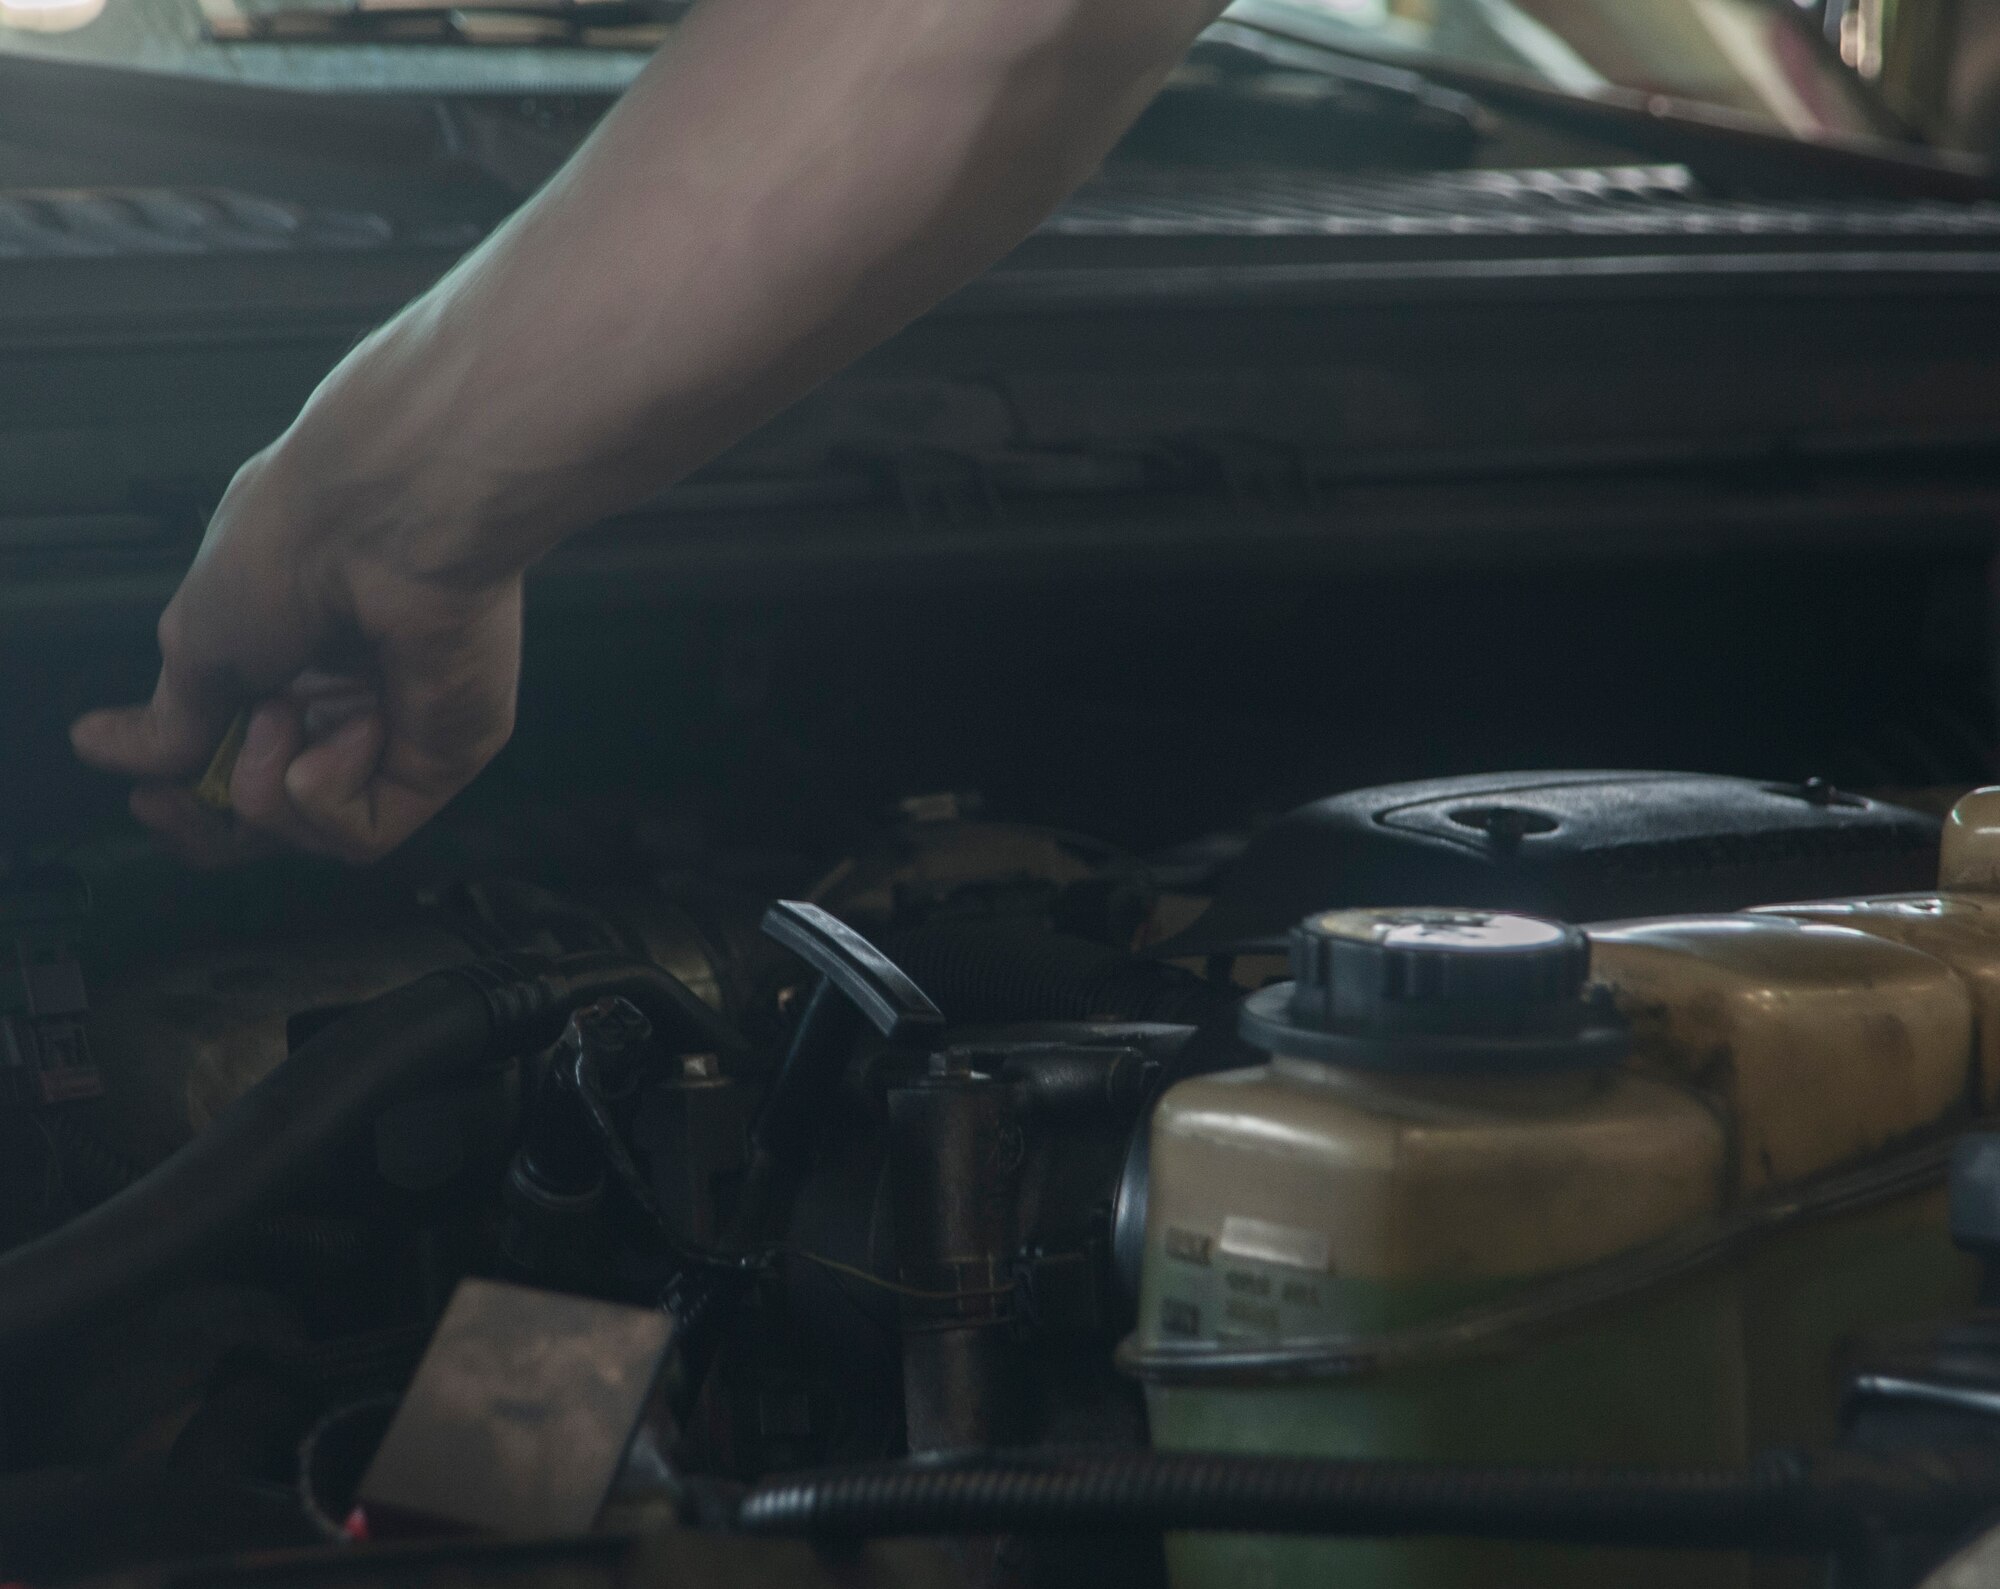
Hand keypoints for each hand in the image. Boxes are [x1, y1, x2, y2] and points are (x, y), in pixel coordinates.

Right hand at [70, 444, 521, 865]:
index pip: (234, 770)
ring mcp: (393, 739)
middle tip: (170, 799)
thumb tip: (102, 747)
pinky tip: (348, 726)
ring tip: (279, 711)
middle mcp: (342, 706)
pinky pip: (361, 834)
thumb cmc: (294, 547)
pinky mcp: (438, 762)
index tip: (148, 796)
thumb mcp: (199, 638)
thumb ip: (171, 718)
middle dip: (211, 823)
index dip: (188, 804)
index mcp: (286, 666)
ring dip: (264, 786)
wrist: (388, 518)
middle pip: (270, 822)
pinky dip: (328, 792)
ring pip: (308, 835)